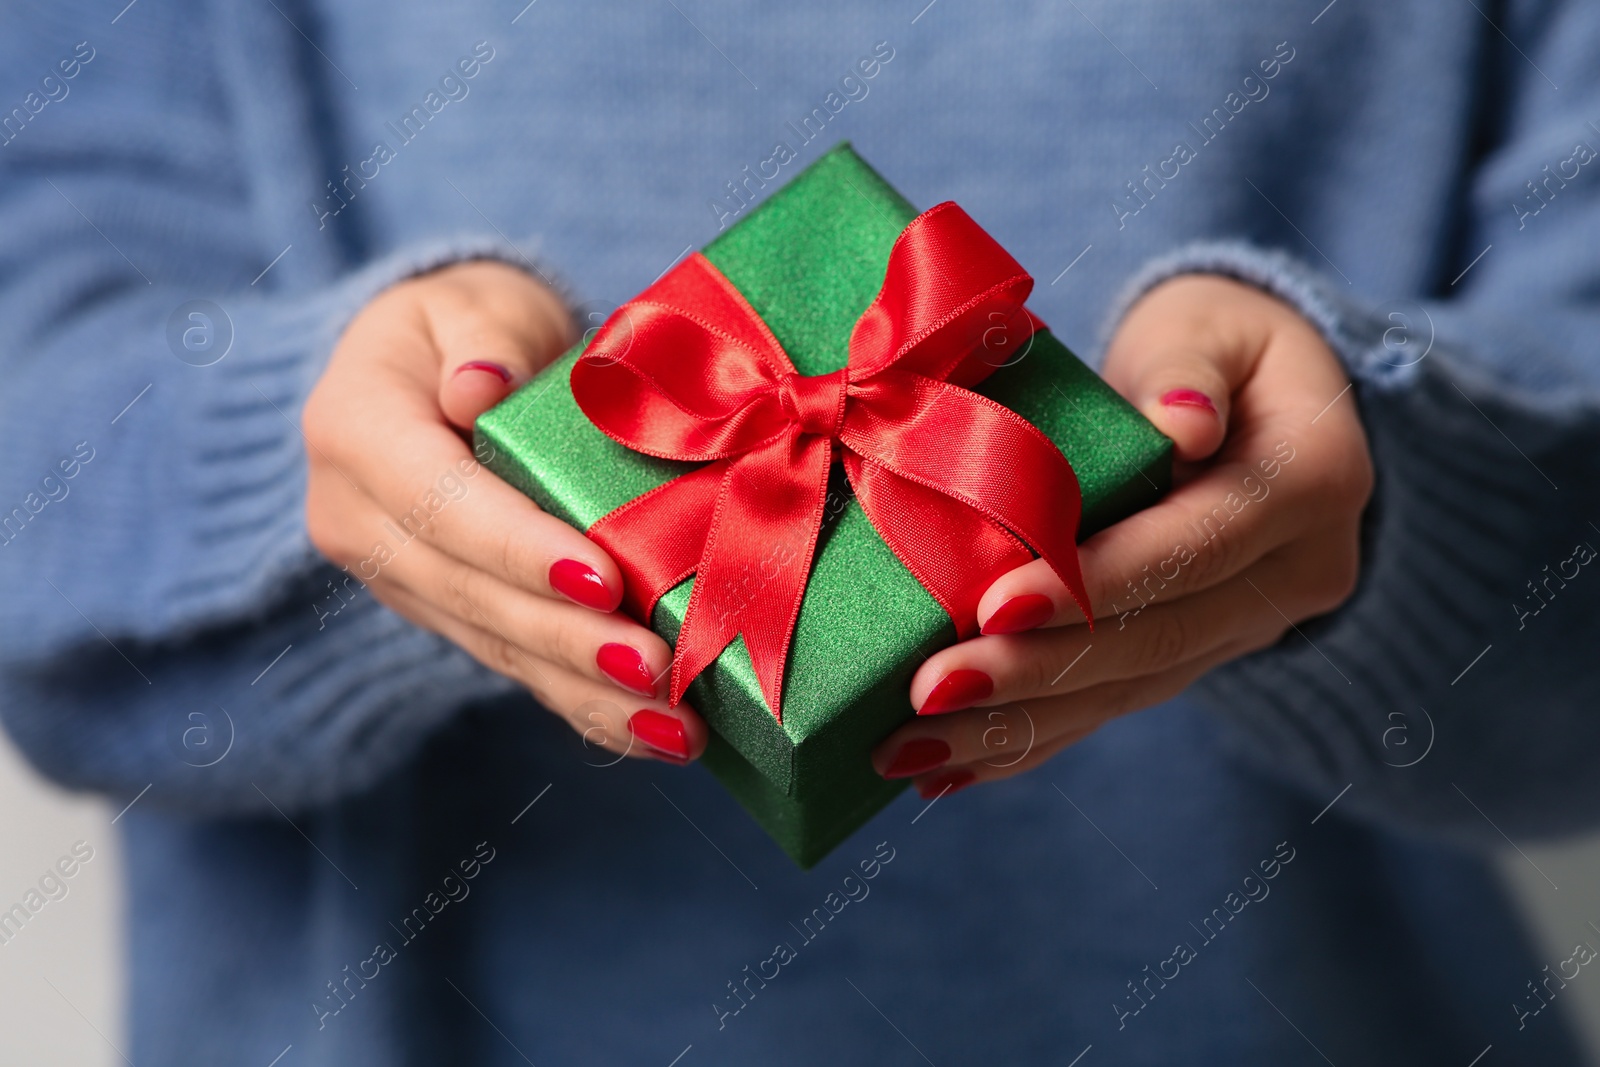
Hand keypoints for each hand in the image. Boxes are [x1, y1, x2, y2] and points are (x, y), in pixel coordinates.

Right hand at [303, 260, 708, 763]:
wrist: (427, 367)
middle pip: (471, 593)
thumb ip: (485, 334)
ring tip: (674, 727)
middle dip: (568, 640)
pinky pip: (512, 664)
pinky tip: (651, 737)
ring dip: (587, 694)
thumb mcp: (477, 298)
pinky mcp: (443, 613)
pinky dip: (582, 704)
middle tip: (657, 669)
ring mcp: (397, 577)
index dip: (519, 547)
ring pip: (494, 646)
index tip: (603, 580)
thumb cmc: (467, 321)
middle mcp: (358, 518)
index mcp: (354, 429)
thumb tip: (479, 388)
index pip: (439, 501)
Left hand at [871, 274, 1373, 797]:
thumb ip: (1190, 368)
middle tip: (927, 696)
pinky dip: (1034, 739)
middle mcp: (1294, 576)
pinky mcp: (1201, 653)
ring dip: (1017, 728)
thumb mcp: (1210, 324)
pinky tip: (954, 771)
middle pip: (1155, 640)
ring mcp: (1250, 628)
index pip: (1193, 547)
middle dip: (1034, 675)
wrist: (1261, 392)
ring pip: (1130, 691)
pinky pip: (1116, 704)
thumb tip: (1179, 425)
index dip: (1096, 583)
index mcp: (1310, 484)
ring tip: (910, 753)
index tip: (994, 608)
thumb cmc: (1214, 342)